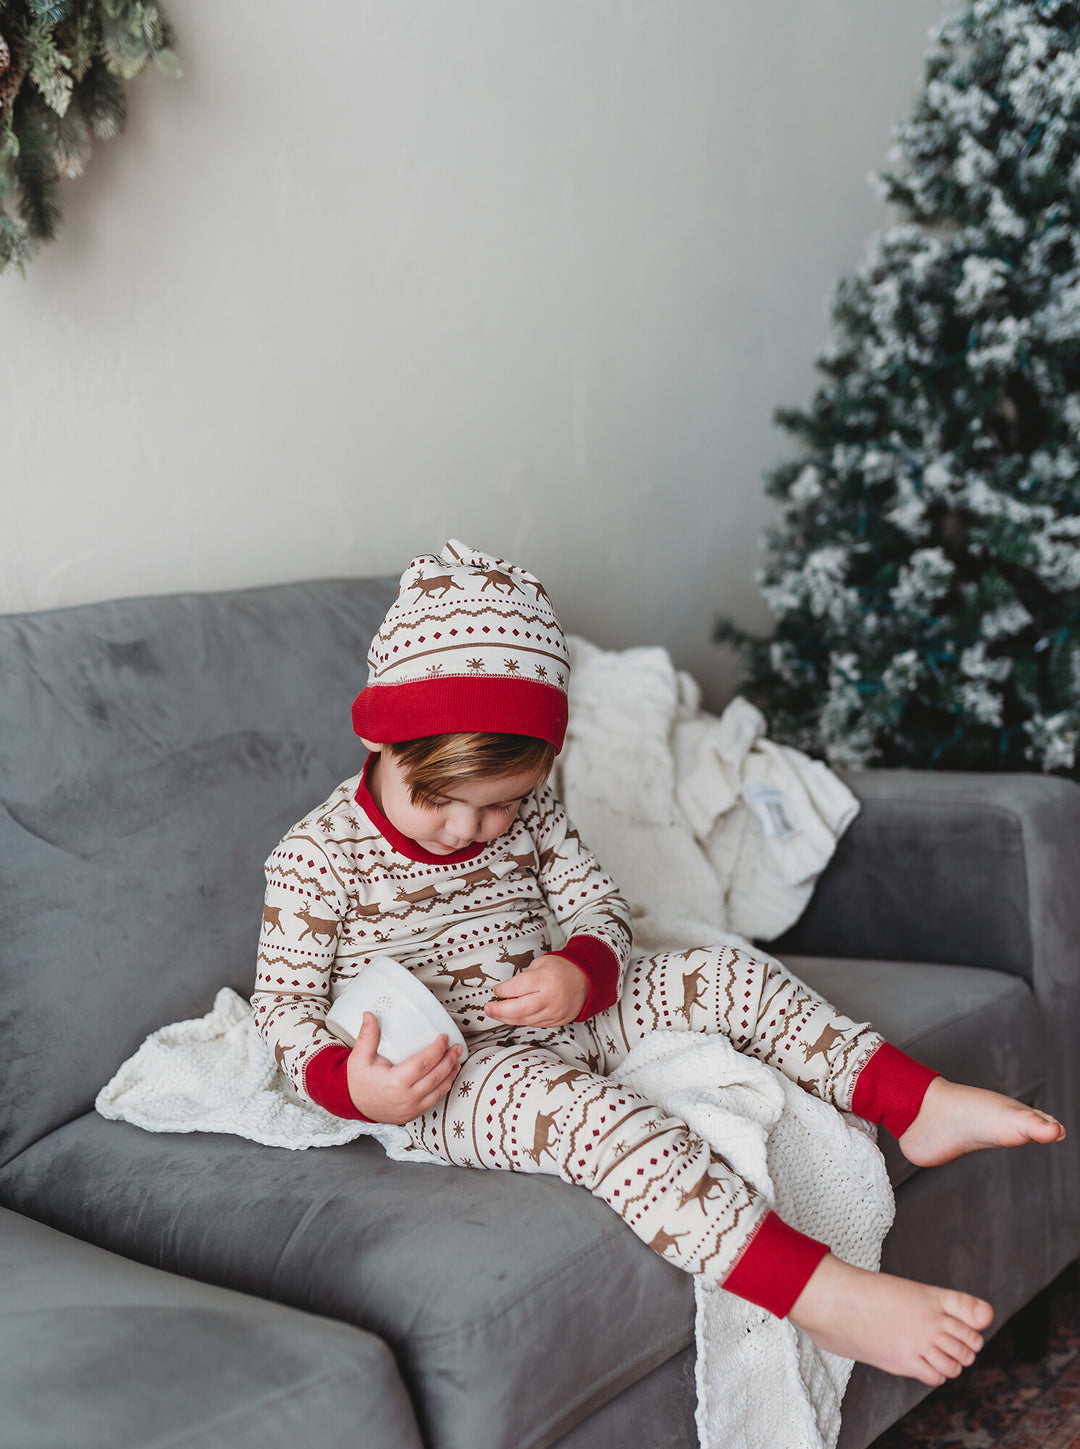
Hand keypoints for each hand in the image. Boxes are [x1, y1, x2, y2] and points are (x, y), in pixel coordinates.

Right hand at [346, 1012, 461, 1123]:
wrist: (353, 1105)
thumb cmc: (358, 1083)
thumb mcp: (359, 1058)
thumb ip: (367, 1036)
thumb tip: (369, 1016)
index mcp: (395, 1082)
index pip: (424, 1063)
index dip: (437, 1049)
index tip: (443, 1038)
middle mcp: (406, 1098)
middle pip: (437, 1076)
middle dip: (450, 1060)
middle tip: (456, 1048)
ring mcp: (411, 1108)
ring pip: (440, 1090)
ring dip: (451, 1074)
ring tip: (456, 1060)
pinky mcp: (414, 1114)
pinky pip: (435, 1100)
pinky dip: (444, 1087)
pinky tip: (447, 1077)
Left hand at [484, 953, 588, 1028]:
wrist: (586, 981)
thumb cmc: (562, 969)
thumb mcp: (541, 964)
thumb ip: (523, 977)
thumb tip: (505, 991)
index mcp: (545, 979)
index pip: (517, 987)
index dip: (502, 990)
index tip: (496, 990)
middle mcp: (550, 997)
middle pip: (519, 1009)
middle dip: (499, 1010)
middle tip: (488, 1008)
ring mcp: (554, 1012)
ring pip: (525, 1020)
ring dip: (507, 1018)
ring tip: (496, 1013)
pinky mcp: (556, 1021)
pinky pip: (534, 1024)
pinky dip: (521, 1020)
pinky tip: (513, 1017)